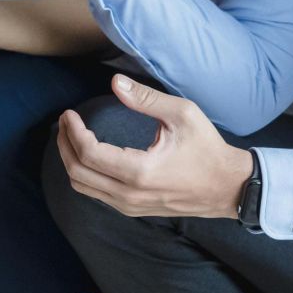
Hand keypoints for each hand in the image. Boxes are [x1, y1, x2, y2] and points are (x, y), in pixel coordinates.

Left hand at [55, 74, 252, 218]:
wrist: (228, 187)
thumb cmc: (207, 149)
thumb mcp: (183, 114)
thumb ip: (146, 98)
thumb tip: (114, 82)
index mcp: (140, 171)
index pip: (88, 153)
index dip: (72, 131)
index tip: (69, 113)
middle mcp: (130, 194)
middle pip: (77, 172)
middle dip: (64, 143)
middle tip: (64, 121)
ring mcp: (130, 206)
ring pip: (82, 186)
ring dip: (70, 159)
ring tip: (70, 135)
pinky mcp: (132, 209)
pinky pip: (95, 194)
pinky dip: (83, 172)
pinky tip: (87, 153)